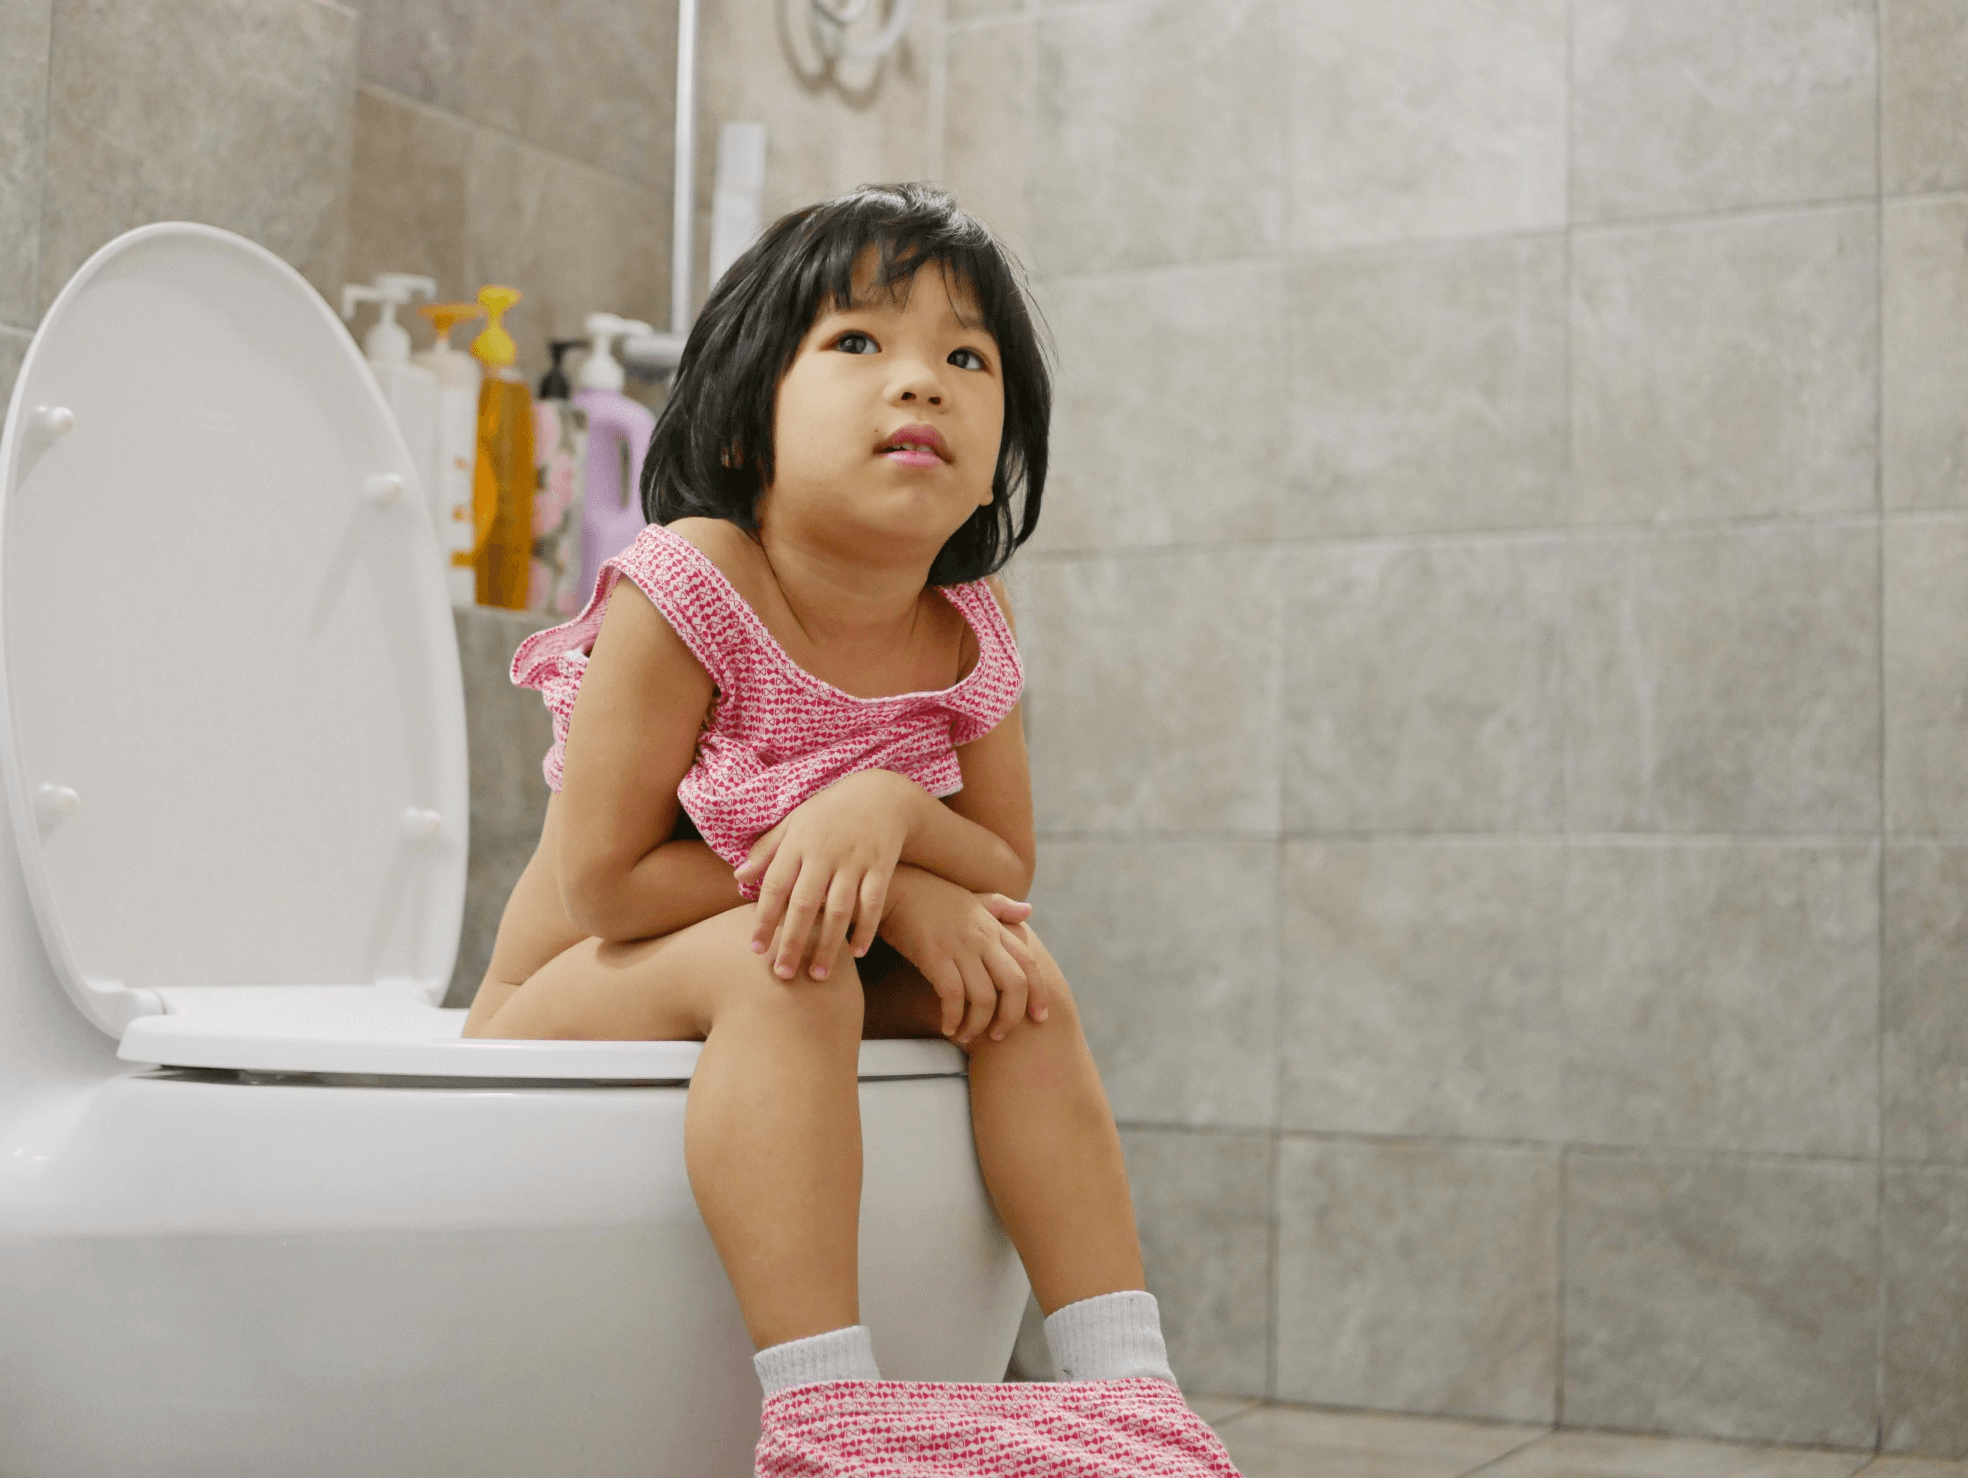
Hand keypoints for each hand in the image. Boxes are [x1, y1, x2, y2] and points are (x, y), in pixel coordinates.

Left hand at [736, 769, 920, 981]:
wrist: (881, 792)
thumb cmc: (829, 811)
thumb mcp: (794, 821)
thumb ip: (766, 850)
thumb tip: (738, 877)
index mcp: (799, 842)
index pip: (775, 886)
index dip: (764, 919)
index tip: (756, 949)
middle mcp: (825, 853)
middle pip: (804, 905)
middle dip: (792, 942)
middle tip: (782, 975)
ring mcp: (855, 860)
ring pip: (839, 910)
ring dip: (828, 945)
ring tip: (817, 975)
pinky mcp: (881, 865)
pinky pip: (873, 904)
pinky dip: (865, 929)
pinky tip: (857, 952)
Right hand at [880, 868, 1047, 1045]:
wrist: (899, 888)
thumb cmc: (935, 897)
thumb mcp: (973, 898)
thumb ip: (1002, 907)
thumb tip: (1028, 910)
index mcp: (995, 927)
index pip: (1029, 964)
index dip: (1039, 993)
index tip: (1039, 1017)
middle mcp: (983, 938)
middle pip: (1014, 985)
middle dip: (1011, 1017)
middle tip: (1000, 1035)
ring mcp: (960, 947)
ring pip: (984, 997)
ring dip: (978, 1024)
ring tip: (967, 1035)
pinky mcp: (935, 956)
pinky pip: (952, 996)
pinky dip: (953, 1017)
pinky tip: (948, 1027)